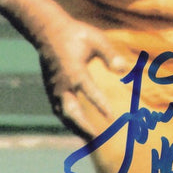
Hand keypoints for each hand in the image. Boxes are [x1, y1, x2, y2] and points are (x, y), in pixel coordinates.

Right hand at [36, 16, 126, 139]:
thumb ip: (110, 55)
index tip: (111, 117)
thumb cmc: (76, 34)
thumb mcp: (95, 39)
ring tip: (90, 141)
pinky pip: (58, 110)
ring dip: (76, 128)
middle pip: (71, 110)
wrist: (48, 31)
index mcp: (75, 70)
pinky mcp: (51, 90)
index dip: (100, 104)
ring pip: (64, 114)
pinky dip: (68, 121)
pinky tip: (79, 129)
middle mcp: (63, 83)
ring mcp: (55, 88)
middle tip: (97, 138)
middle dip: (83, 126)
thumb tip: (124, 69)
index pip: (89, 90)